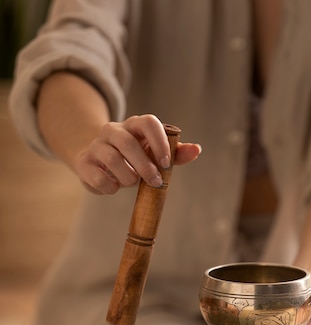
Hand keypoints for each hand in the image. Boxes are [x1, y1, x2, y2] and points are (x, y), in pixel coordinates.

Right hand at [74, 114, 200, 193]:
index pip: (148, 122)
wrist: (98, 163)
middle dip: (144, 165)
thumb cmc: (133, 159)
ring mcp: (97, 145)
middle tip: (154, 182)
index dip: (159, 142)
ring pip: (111, 158)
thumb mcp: (154, 155)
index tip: (166, 163)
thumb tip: (197, 150)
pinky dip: (109, 186)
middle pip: (127, 142)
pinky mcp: (84, 162)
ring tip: (133, 183)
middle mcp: (113, 130)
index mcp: (134, 126)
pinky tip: (114, 187)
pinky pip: (97, 175)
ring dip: (127, 176)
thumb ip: (175, 153)